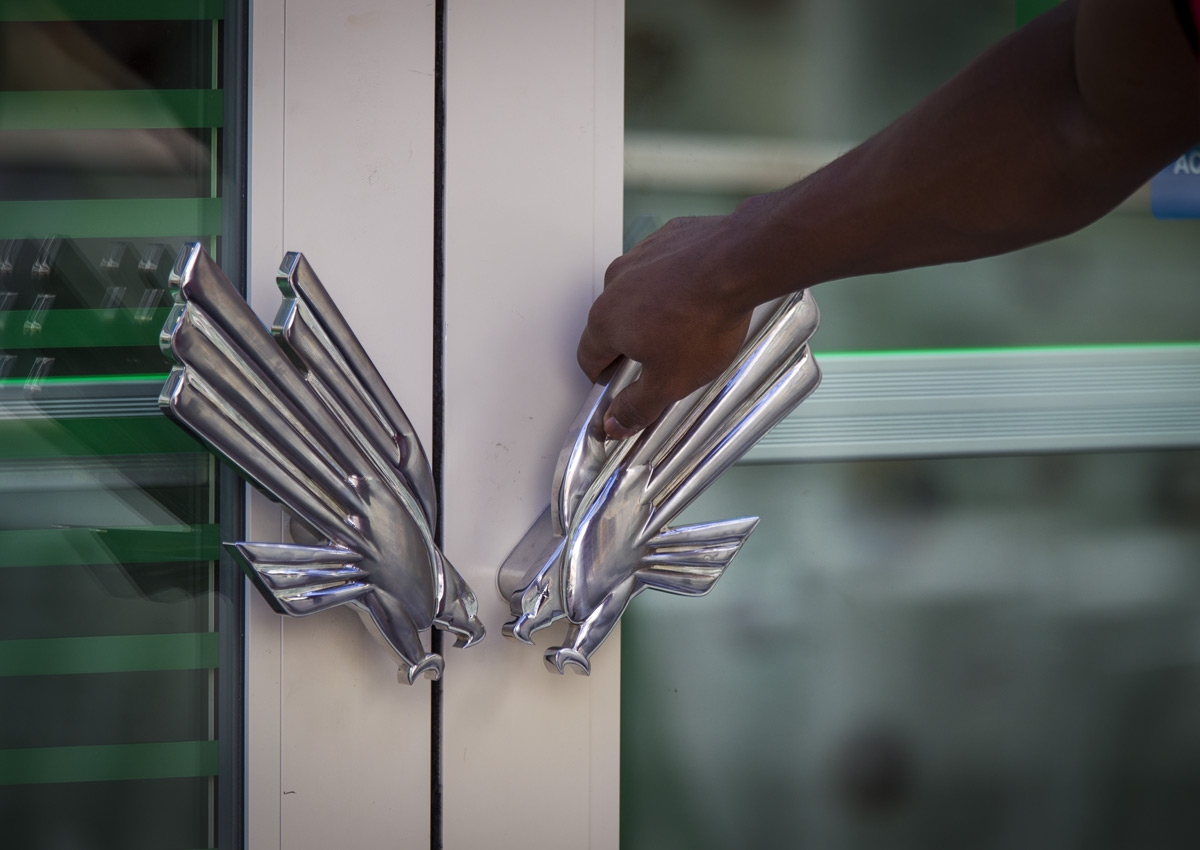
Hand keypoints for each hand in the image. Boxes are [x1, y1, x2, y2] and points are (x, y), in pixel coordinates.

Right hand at [577, 214, 756, 438]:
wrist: (739, 263)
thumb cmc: (704, 318)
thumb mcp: (670, 381)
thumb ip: (637, 406)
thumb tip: (615, 422)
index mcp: (606, 321)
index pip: (588, 358)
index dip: (603, 379)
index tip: (619, 387)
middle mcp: (615, 284)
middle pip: (610, 324)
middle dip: (628, 345)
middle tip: (657, 361)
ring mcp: (640, 257)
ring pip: (634, 293)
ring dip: (649, 311)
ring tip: (682, 326)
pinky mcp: (665, 240)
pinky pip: (659, 268)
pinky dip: (670, 284)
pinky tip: (695, 297)